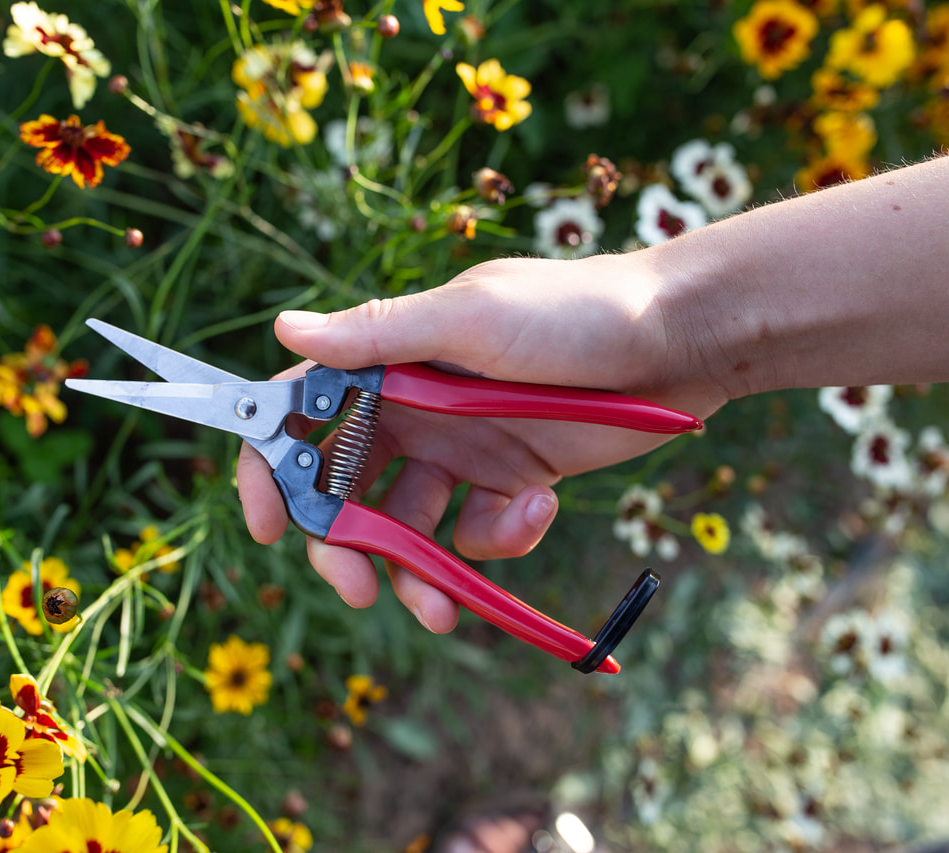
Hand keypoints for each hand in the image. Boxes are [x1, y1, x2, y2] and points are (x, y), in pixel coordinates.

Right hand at [237, 253, 725, 632]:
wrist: (680, 341)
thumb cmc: (573, 313)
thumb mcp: (471, 319)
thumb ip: (378, 336)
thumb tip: (285, 330)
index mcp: (392, 364)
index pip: (305, 414)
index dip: (274, 468)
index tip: (268, 526)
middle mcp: (417, 411)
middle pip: (348, 491)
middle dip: (346, 546)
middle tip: (359, 589)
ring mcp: (465, 451)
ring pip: (410, 529)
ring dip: (416, 573)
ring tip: (441, 611)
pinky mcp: (514, 482)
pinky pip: (480, 533)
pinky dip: (501, 538)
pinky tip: (538, 509)